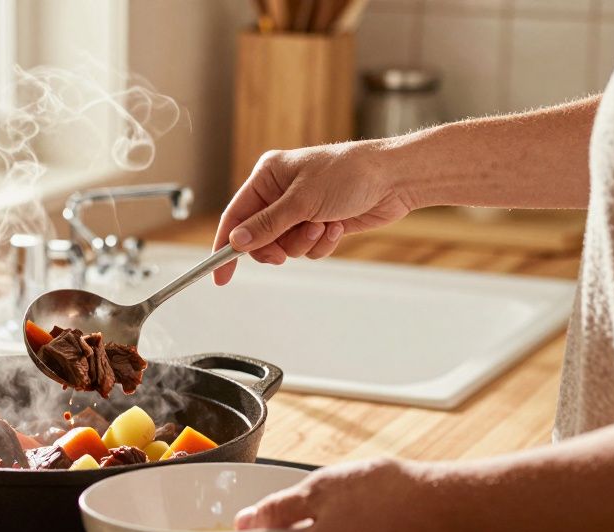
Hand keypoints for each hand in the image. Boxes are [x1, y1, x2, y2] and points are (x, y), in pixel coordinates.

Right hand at [213, 140, 414, 284]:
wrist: (394, 178)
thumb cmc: (349, 174)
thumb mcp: (302, 201)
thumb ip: (267, 224)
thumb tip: (237, 242)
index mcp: (268, 176)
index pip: (235, 215)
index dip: (226, 246)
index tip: (220, 274)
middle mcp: (280, 192)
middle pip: (259, 237)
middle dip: (276, 246)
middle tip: (286, 252)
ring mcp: (301, 209)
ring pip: (285, 246)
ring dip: (304, 243)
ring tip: (324, 225)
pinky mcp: (320, 223)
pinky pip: (307, 248)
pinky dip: (321, 244)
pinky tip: (337, 226)